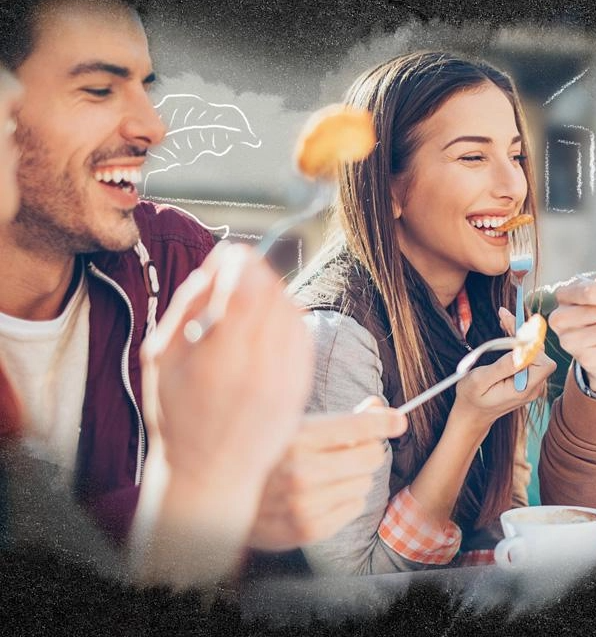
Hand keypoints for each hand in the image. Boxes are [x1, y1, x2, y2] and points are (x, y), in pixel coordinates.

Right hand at [141, 242, 312, 490]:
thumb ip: (186, 306)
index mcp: (220, 360)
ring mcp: (286, 379)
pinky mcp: (302, 387)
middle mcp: (260, 368)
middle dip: (257, 273)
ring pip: (292, 311)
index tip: (233, 253)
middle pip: (274, 294)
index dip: (243, 261)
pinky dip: (288, 319)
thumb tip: (216, 266)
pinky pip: (303, 334)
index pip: (248, 288)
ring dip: (274, 294)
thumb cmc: (178, 415)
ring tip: (249, 303)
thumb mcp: (162, 358)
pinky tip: (267, 326)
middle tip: (239, 272)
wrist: (212, 473)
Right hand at [249, 398, 407, 550]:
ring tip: (327, 475)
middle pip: (371, 456)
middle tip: (352, 450)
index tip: (398, 420)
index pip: (359, 426)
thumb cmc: (266, 457)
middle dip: (367, 450)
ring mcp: (306, 503)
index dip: (385, 421)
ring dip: (354, 477)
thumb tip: (379, 406)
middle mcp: (302, 471)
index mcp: (298, 437)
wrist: (223, 500)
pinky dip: (346, 500)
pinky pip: (355, 507)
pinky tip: (322, 495)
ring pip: (365, 483)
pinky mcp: (309, 529)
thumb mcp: (295, 427)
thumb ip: (338, 420)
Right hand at [450, 309, 555, 435]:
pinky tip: (508, 328)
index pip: (543, 363)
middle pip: (539, 353)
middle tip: (504, 315)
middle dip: (523, 333)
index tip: (513, 331)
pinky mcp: (526, 377)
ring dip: (520, 334)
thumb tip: (521, 351)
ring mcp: (531, 383)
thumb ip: (502, 367)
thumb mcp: (480, 381)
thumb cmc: (471, 397)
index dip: (531, 345)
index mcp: (524, 389)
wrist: (472, 414)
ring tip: (504, 317)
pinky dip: (518, 341)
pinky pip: (528, 355)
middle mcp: (533, 387)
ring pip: (534, 351)